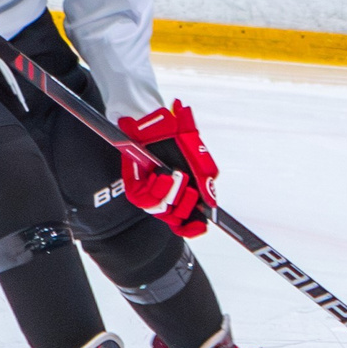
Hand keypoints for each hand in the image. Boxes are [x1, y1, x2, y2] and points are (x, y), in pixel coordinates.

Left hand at [117, 101, 217, 237]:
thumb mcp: (198, 156)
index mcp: (183, 191)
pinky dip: (157, 189)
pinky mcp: (134, 185)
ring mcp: (150, 191)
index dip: (193, 228)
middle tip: (191, 189)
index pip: (188, 221)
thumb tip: (212, 204)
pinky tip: (162, 175)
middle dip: (186, 205)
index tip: (201, 226)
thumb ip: (205, 180)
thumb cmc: (175, 135)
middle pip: (176, 219)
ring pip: (162, 210)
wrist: (154, 119)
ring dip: (173, 194)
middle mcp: (166, 195)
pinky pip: (145, 200)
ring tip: (176, 174)